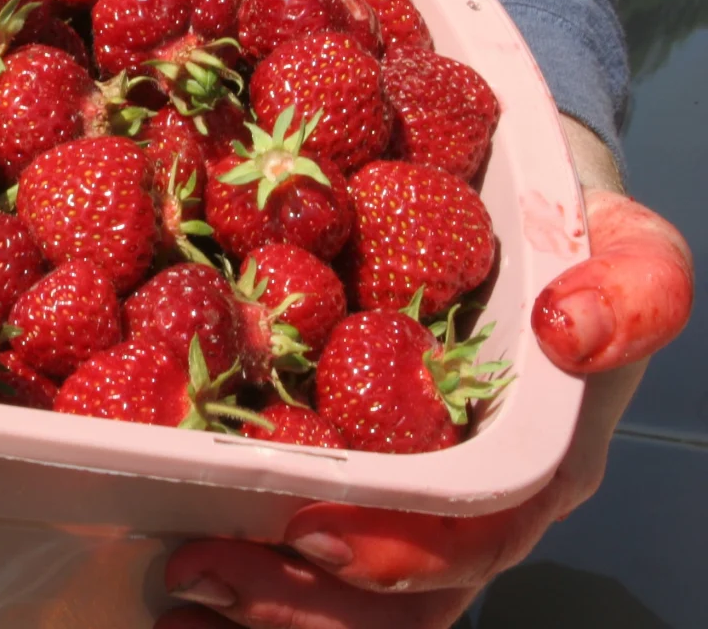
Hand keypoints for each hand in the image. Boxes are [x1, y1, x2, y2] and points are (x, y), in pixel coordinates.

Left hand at [156, 117, 692, 628]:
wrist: (516, 207)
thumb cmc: (568, 233)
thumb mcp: (627, 241)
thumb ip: (636, 282)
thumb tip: (571, 333)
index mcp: (537, 463)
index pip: (472, 541)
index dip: (394, 552)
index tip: (307, 535)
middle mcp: (469, 499)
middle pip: (393, 596)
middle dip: (294, 603)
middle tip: (195, 569)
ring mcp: (404, 492)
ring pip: (340, 594)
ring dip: (256, 601)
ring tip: (173, 579)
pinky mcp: (344, 465)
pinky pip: (293, 540)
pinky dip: (238, 562)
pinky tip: (160, 552)